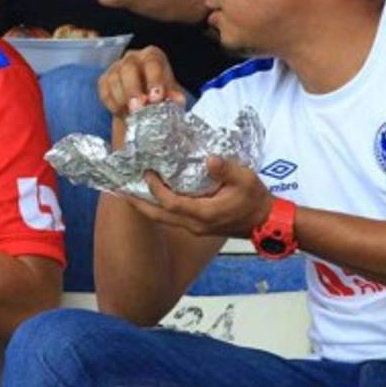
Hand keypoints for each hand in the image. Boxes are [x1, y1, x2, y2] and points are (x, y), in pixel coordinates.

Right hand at [98, 45, 185, 119]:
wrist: (144, 97)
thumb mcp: (169, 91)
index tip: (156, 98)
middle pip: (128, 69)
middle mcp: (132, 58)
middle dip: (133, 90)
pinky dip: (112, 103)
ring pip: (114, 80)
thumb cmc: (159, 90)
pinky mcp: (104, 80)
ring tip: (130, 114)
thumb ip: (173, 95)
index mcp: (152, 56)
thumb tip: (177, 100)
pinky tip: (121, 112)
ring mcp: (116, 68)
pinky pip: (104, 91)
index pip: (152, 63)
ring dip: (122, 99)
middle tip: (138, 108)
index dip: (154, 80)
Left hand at [119, 157, 272, 238]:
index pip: (170, 203)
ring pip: (162, 218)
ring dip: (145, 205)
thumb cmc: (256, 199)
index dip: (155, 189)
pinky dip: (158, 207)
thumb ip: (227, 170)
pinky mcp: (197, 225)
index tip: (146, 173)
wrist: (266, 221)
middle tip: (118, 190)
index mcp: (204, 214)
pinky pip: (170, 217)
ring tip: (129, 191)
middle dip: (138, 203)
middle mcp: (194, 224)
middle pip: (158, 216)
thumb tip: (210, 159)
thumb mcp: (246, 179)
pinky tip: (152, 195)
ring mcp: (195, 227)